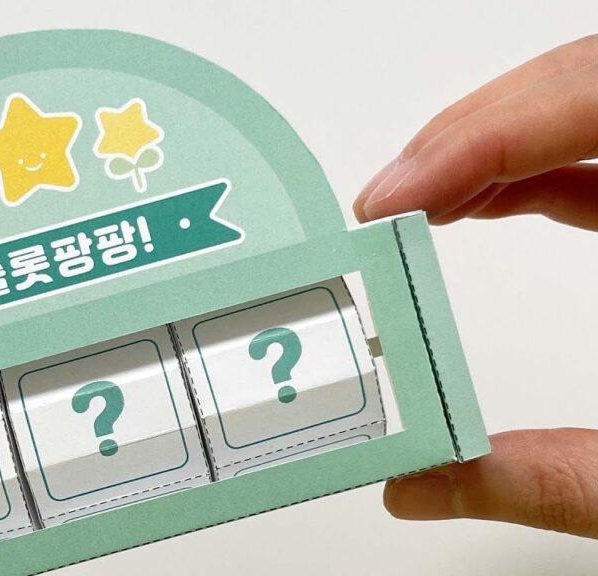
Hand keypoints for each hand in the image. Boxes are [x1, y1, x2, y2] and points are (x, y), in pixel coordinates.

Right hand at [353, 35, 597, 536]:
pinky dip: (534, 170)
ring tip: (418, 199)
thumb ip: (557, 482)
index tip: (401, 194)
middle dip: (476, 130)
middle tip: (392, 197)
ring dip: (496, 144)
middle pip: (594, 81)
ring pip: (596, 103)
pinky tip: (480, 204)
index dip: (487, 134)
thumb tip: (422, 485)